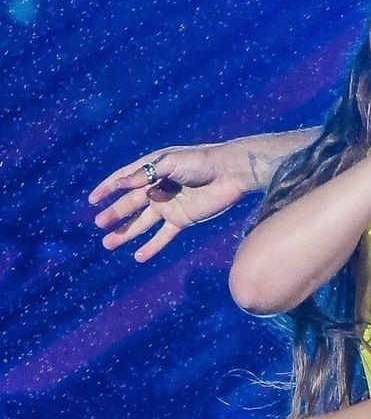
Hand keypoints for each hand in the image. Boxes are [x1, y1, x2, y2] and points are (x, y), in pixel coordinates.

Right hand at [90, 144, 253, 261]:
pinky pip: (164, 235)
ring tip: (108, 243)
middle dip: (114, 214)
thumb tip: (120, 185)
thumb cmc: (200, 161)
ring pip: (142, 223)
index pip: (124, 180)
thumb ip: (145, 174)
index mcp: (151, 169)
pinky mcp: (182, 219)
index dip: (107, 188)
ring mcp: (169, 205)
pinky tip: (138, 257)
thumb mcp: (170, 163)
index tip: (92, 200)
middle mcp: (157, 188)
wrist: (230, 172)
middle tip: (99, 224)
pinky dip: (152, 246)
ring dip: (126, 233)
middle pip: (130, 204)